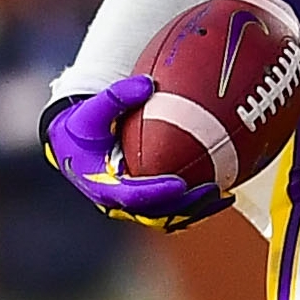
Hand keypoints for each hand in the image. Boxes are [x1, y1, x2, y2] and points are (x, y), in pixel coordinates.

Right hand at [41, 76, 231, 229]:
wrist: (74, 144)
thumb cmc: (83, 126)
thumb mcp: (91, 111)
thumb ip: (116, 97)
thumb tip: (147, 83)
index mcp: (102, 184)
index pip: (132, 195)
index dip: (156, 193)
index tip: (180, 184)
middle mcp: (118, 200)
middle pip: (156, 213)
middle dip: (186, 206)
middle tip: (212, 191)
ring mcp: (132, 204)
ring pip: (168, 216)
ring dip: (195, 209)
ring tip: (225, 196)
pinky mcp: (144, 201)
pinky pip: (173, 207)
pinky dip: (195, 203)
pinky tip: (223, 190)